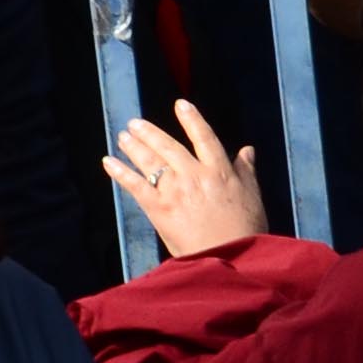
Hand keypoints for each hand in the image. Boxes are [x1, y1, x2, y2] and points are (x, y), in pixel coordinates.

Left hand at [103, 101, 267, 258]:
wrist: (230, 258)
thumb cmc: (246, 232)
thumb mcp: (253, 197)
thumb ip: (247, 171)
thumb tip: (247, 150)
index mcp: (220, 171)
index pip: (204, 137)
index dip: (192, 119)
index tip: (180, 104)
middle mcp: (195, 175)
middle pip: (169, 147)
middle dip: (150, 133)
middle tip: (135, 123)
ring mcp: (175, 191)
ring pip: (151, 162)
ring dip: (134, 147)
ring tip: (123, 136)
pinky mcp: (160, 208)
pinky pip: (136, 186)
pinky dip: (121, 172)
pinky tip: (109, 162)